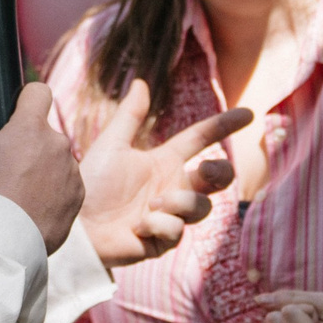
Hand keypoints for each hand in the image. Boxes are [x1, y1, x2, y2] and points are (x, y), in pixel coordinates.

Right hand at [0, 79, 83, 251]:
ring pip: (57, 158)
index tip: (14, 118)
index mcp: (31, 127)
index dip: (26, 100)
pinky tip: (33, 206)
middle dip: (30, 142)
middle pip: (45, 131)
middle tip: (7, 167)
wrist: (5, 241)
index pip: (39, 91)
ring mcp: (72, 170)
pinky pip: (67, 184)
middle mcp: (58, 143)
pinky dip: (54, 191)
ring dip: (43, 167)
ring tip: (19, 192)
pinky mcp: (79, 195)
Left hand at [74, 80, 249, 266]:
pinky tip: (138, 226)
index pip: (201, 140)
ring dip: (180, 203)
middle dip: (220, 172)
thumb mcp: (111, 145)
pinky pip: (177, 230)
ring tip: (151, 205)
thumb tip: (141, 82)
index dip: (224, 125)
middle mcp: (172, 187)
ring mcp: (170, 215)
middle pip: (218, 178)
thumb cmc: (90, 184)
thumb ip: (130, 116)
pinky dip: (159, 225)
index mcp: (163, 162)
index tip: (248, 114)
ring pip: (201, 207)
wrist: (74, 223)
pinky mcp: (162, 240)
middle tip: (204, 170)